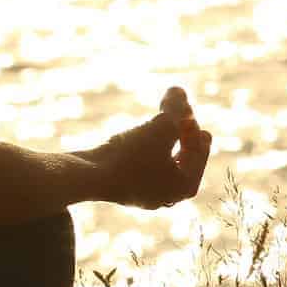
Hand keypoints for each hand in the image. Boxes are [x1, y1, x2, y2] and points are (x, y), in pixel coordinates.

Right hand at [87, 87, 211, 209]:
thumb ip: (176, 108)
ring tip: (154, 120)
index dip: (189, 119)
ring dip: (161, 137)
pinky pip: (142, 165)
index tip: (177, 101)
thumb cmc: (130, 155)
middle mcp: (169, 196)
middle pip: (183, 155)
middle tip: (172, 109)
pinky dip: (143, 148)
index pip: (199, 146)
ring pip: (162, 159)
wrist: (87, 177)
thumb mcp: (160, 126)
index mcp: (186, 186)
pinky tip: (133, 136)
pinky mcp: (124, 188)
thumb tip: (179, 90)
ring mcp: (145, 194)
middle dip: (179, 130)